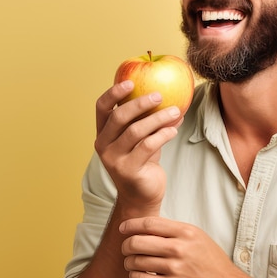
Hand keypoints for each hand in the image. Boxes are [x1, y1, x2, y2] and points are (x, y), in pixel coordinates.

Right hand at [94, 80, 181, 210]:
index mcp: (103, 133)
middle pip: (119, 117)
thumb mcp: (141, 137)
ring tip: (175, 111)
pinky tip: (174, 129)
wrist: (141, 196)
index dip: (113, 93)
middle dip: (140, 103)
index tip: (130, 82)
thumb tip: (171, 94)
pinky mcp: (128, 171)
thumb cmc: (143, 161)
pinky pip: (147, 146)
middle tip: (159, 95)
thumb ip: (147, 119)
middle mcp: (103, 145)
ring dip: (158, 118)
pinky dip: (163, 135)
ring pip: (135, 131)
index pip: (101, 108)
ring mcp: (114, 159)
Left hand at [120, 216, 237, 277]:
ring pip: (137, 261)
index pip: (150, 224)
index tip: (123, 228)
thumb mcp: (197, 237)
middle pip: (138, 241)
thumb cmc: (210, 261)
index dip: (132, 225)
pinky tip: (137, 274)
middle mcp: (179, 248)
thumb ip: (174, 231)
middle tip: (125, 248)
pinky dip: (134, 276)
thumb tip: (146, 227)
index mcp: (186, 232)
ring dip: (129, 262)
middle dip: (126, 245)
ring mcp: (175, 269)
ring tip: (131, 263)